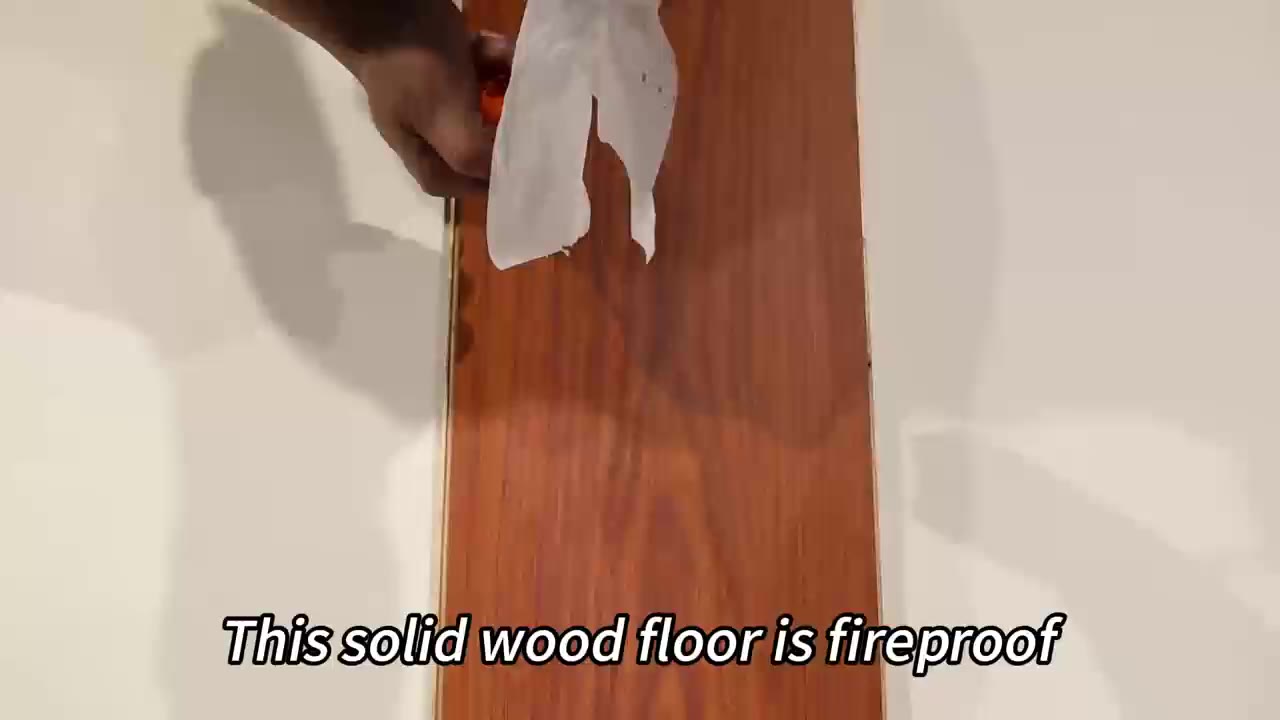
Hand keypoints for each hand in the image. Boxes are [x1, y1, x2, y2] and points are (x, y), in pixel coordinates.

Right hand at [356, 30, 512, 197]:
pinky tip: (495, 48)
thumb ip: (474, 156)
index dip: (485, 181)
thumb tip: (505, 168)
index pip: (455, 181)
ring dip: (504, 85)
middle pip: (477, 140)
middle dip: (503, 123)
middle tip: (527, 114)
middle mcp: (428, 123)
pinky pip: (483, 67)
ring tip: (510, 70)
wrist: (386, 3)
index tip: (520, 168)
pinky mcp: (450, 58)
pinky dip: (495, 58)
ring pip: (485, 99)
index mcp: (418, 148)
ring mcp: (439, 88)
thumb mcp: (445, 121)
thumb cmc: (412, 69)